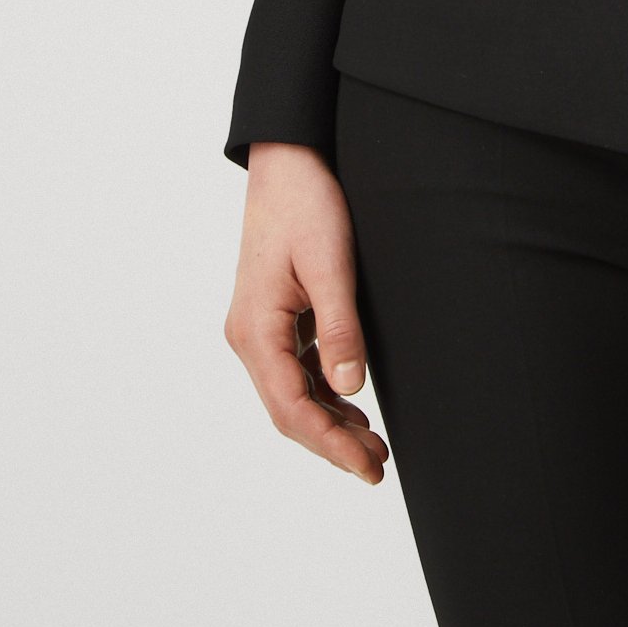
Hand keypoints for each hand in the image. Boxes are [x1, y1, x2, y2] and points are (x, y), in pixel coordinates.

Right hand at [224, 142, 390, 485]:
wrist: (287, 159)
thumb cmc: (307, 203)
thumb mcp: (331, 263)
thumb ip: (339, 326)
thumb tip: (350, 388)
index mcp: (255, 330)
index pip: (292, 408)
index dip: (331, 444)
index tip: (369, 466)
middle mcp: (249, 336)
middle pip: (288, 409)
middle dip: (332, 442)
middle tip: (378, 467)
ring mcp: (258, 327)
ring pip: (291, 392)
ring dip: (329, 421)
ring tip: (372, 446)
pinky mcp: (273, 316)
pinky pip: (294, 369)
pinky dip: (322, 391)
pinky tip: (351, 403)